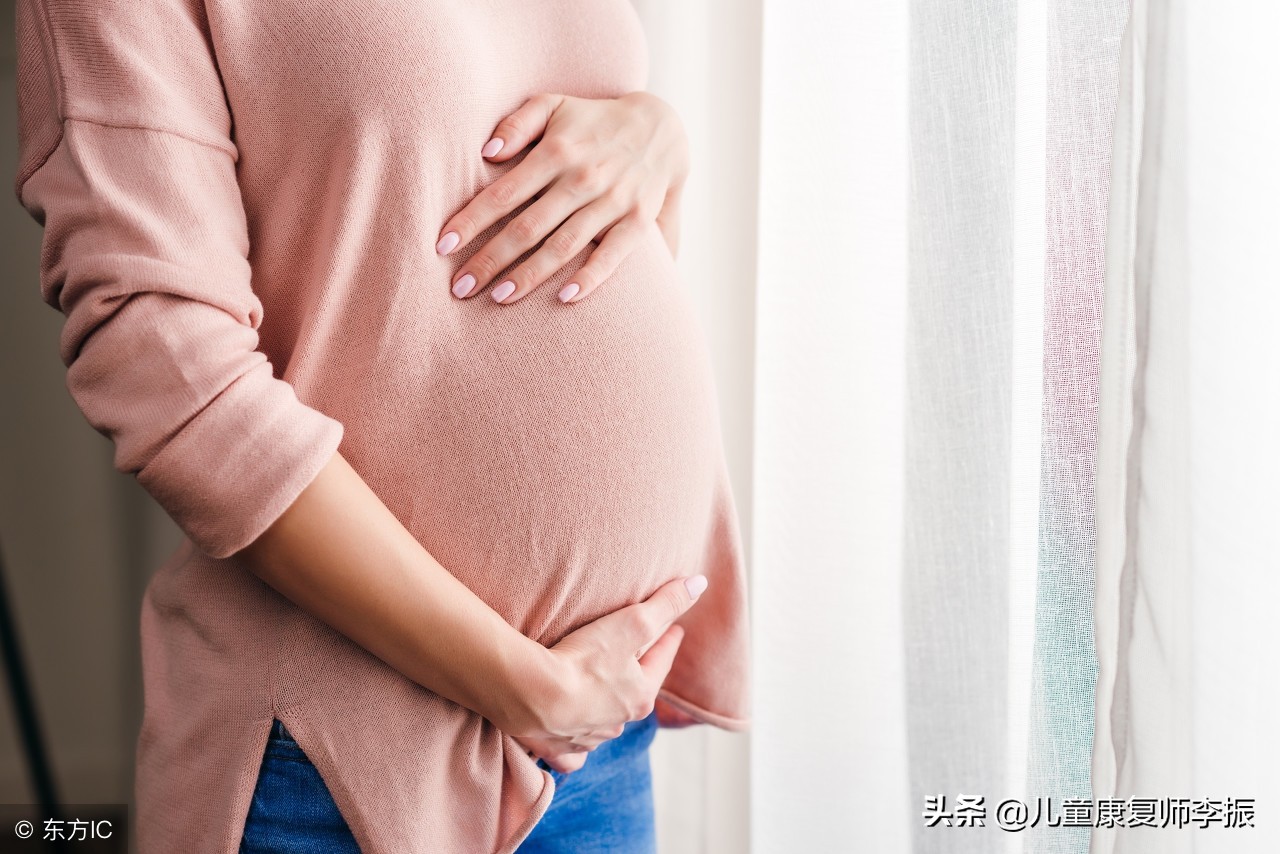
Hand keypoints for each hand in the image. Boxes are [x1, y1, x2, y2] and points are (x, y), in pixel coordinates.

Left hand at [436, 91, 689, 304]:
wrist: (660, 130)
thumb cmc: (592, 121)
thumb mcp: (554, 104)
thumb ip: (518, 123)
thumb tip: (487, 152)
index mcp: (557, 152)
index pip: (503, 194)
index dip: (471, 221)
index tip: (442, 246)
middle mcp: (583, 179)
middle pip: (527, 228)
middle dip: (490, 259)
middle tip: (460, 287)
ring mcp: (612, 203)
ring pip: (563, 246)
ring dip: (530, 275)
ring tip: (499, 298)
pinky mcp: (638, 223)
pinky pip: (612, 256)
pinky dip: (590, 278)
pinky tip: (565, 299)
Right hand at [505, 574, 707, 772]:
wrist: (531, 696)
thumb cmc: (585, 660)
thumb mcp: (632, 624)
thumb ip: (666, 604)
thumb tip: (699, 583)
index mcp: (640, 697)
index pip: (661, 662)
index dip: (668, 642)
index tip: (676, 629)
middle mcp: (618, 723)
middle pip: (634, 694)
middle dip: (638, 678)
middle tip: (637, 657)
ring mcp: (587, 738)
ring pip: (606, 723)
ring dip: (607, 709)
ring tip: (600, 690)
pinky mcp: (557, 747)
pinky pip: (572, 750)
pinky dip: (575, 744)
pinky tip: (572, 737)